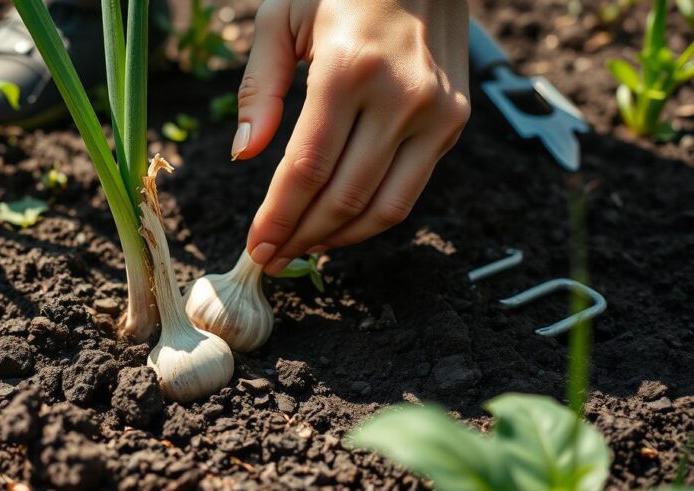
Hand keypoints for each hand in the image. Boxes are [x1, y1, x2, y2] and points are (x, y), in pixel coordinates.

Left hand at [234, 0, 470, 274]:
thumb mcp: (282, 17)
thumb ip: (259, 88)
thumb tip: (244, 155)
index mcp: (348, 68)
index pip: (307, 168)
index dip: (278, 216)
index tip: (255, 245)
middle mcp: (400, 95)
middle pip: (344, 197)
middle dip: (301, 237)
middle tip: (271, 259)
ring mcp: (436, 111)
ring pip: (384, 207)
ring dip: (338, 240)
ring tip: (302, 250)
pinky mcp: (455, 120)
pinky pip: (409, 189)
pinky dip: (372, 217)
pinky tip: (339, 224)